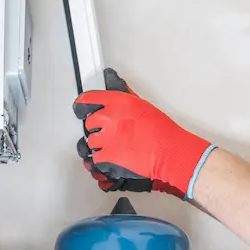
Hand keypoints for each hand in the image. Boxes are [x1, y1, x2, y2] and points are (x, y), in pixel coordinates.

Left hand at [73, 68, 214, 198]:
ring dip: (100, 144)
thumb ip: (126, 99)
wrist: (168, 151)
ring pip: (91, 141)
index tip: (81, 107)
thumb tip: (117, 91)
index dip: (83, 104)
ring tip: (115, 146)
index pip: (89, 99)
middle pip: (89, 123)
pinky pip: (96, 157)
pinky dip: (102, 159)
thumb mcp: (143, 106)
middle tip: (110, 133)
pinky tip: (113, 157)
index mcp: (118, 102)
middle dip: (97, 128)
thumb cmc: (162, 130)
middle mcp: (108, 117)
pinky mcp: (107, 155)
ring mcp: (106, 137)